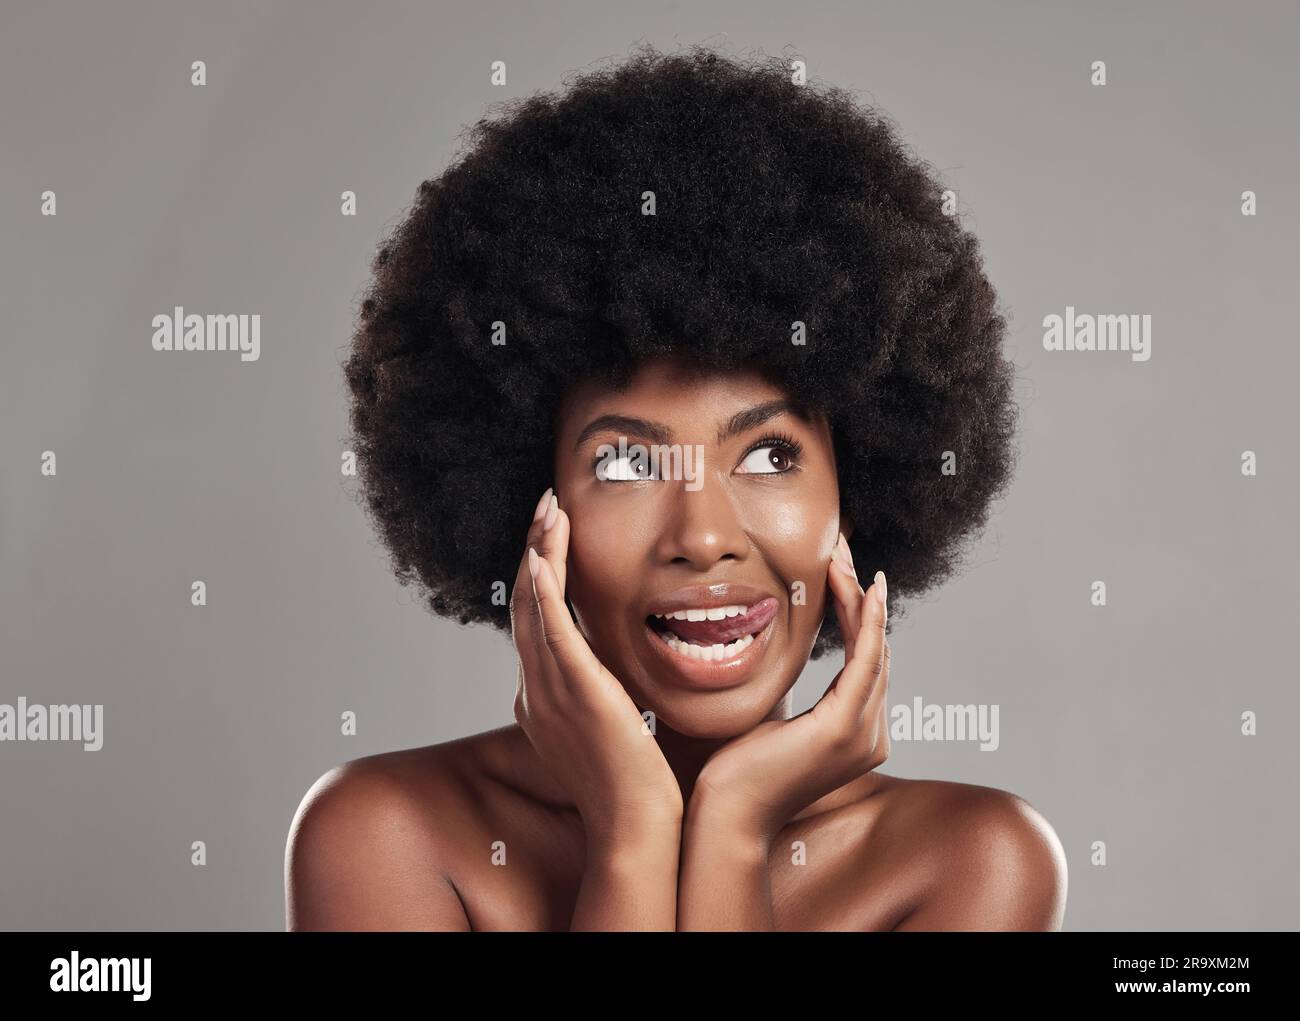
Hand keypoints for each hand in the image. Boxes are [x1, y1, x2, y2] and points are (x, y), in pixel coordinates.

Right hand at [510, 488, 684, 844]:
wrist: (637, 827)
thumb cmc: (637, 784)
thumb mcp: (613, 726)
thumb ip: (606, 692)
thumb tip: (619, 671)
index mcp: (541, 698)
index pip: (533, 621)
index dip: (538, 573)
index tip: (553, 536)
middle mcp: (534, 690)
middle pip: (523, 604)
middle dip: (534, 549)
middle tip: (546, 504)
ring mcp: (549, 692)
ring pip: (532, 607)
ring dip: (539, 552)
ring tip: (549, 509)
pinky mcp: (574, 693)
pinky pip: (550, 632)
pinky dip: (543, 591)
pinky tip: (544, 557)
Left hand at [690, 532, 890, 840]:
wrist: (722, 814)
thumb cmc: (735, 771)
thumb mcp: (770, 719)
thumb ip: (790, 693)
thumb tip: (778, 654)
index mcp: (856, 734)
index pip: (864, 661)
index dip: (855, 613)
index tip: (839, 570)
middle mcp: (871, 735)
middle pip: (875, 649)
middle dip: (859, 595)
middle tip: (841, 548)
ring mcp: (863, 735)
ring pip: (873, 648)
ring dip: (860, 596)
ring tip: (842, 555)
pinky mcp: (843, 728)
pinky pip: (865, 661)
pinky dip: (867, 621)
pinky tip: (865, 588)